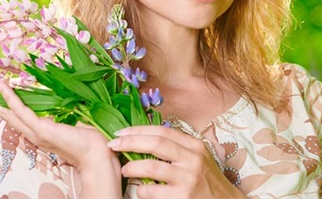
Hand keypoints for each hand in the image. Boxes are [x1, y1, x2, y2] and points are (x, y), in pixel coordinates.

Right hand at [0, 81, 121, 197]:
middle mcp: (31, 131)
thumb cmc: (89, 138)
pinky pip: (21, 110)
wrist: (96, 153)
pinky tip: (1, 85)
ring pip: (5, 111)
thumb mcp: (72, 120)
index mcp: (37, 129)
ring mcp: (34, 130)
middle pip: (1, 113)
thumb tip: (65, 99)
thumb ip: (63, 112)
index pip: (13, 114)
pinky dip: (10, 97)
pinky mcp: (40, 128)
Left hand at [107, 125, 245, 198]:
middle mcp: (193, 158)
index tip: (121, 132)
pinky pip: (154, 191)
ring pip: (151, 167)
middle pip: (155, 143)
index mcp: (194, 145)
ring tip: (125, 169)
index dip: (138, 130)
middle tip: (113, 145)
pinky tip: (139, 190)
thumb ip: (178, 148)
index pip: (162, 131)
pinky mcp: (183, 196)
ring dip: (132, 167)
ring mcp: (188, 178)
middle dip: (130, 142)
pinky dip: (142, 190)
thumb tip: (146, 138)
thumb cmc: (207, 181)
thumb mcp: (198, 158)